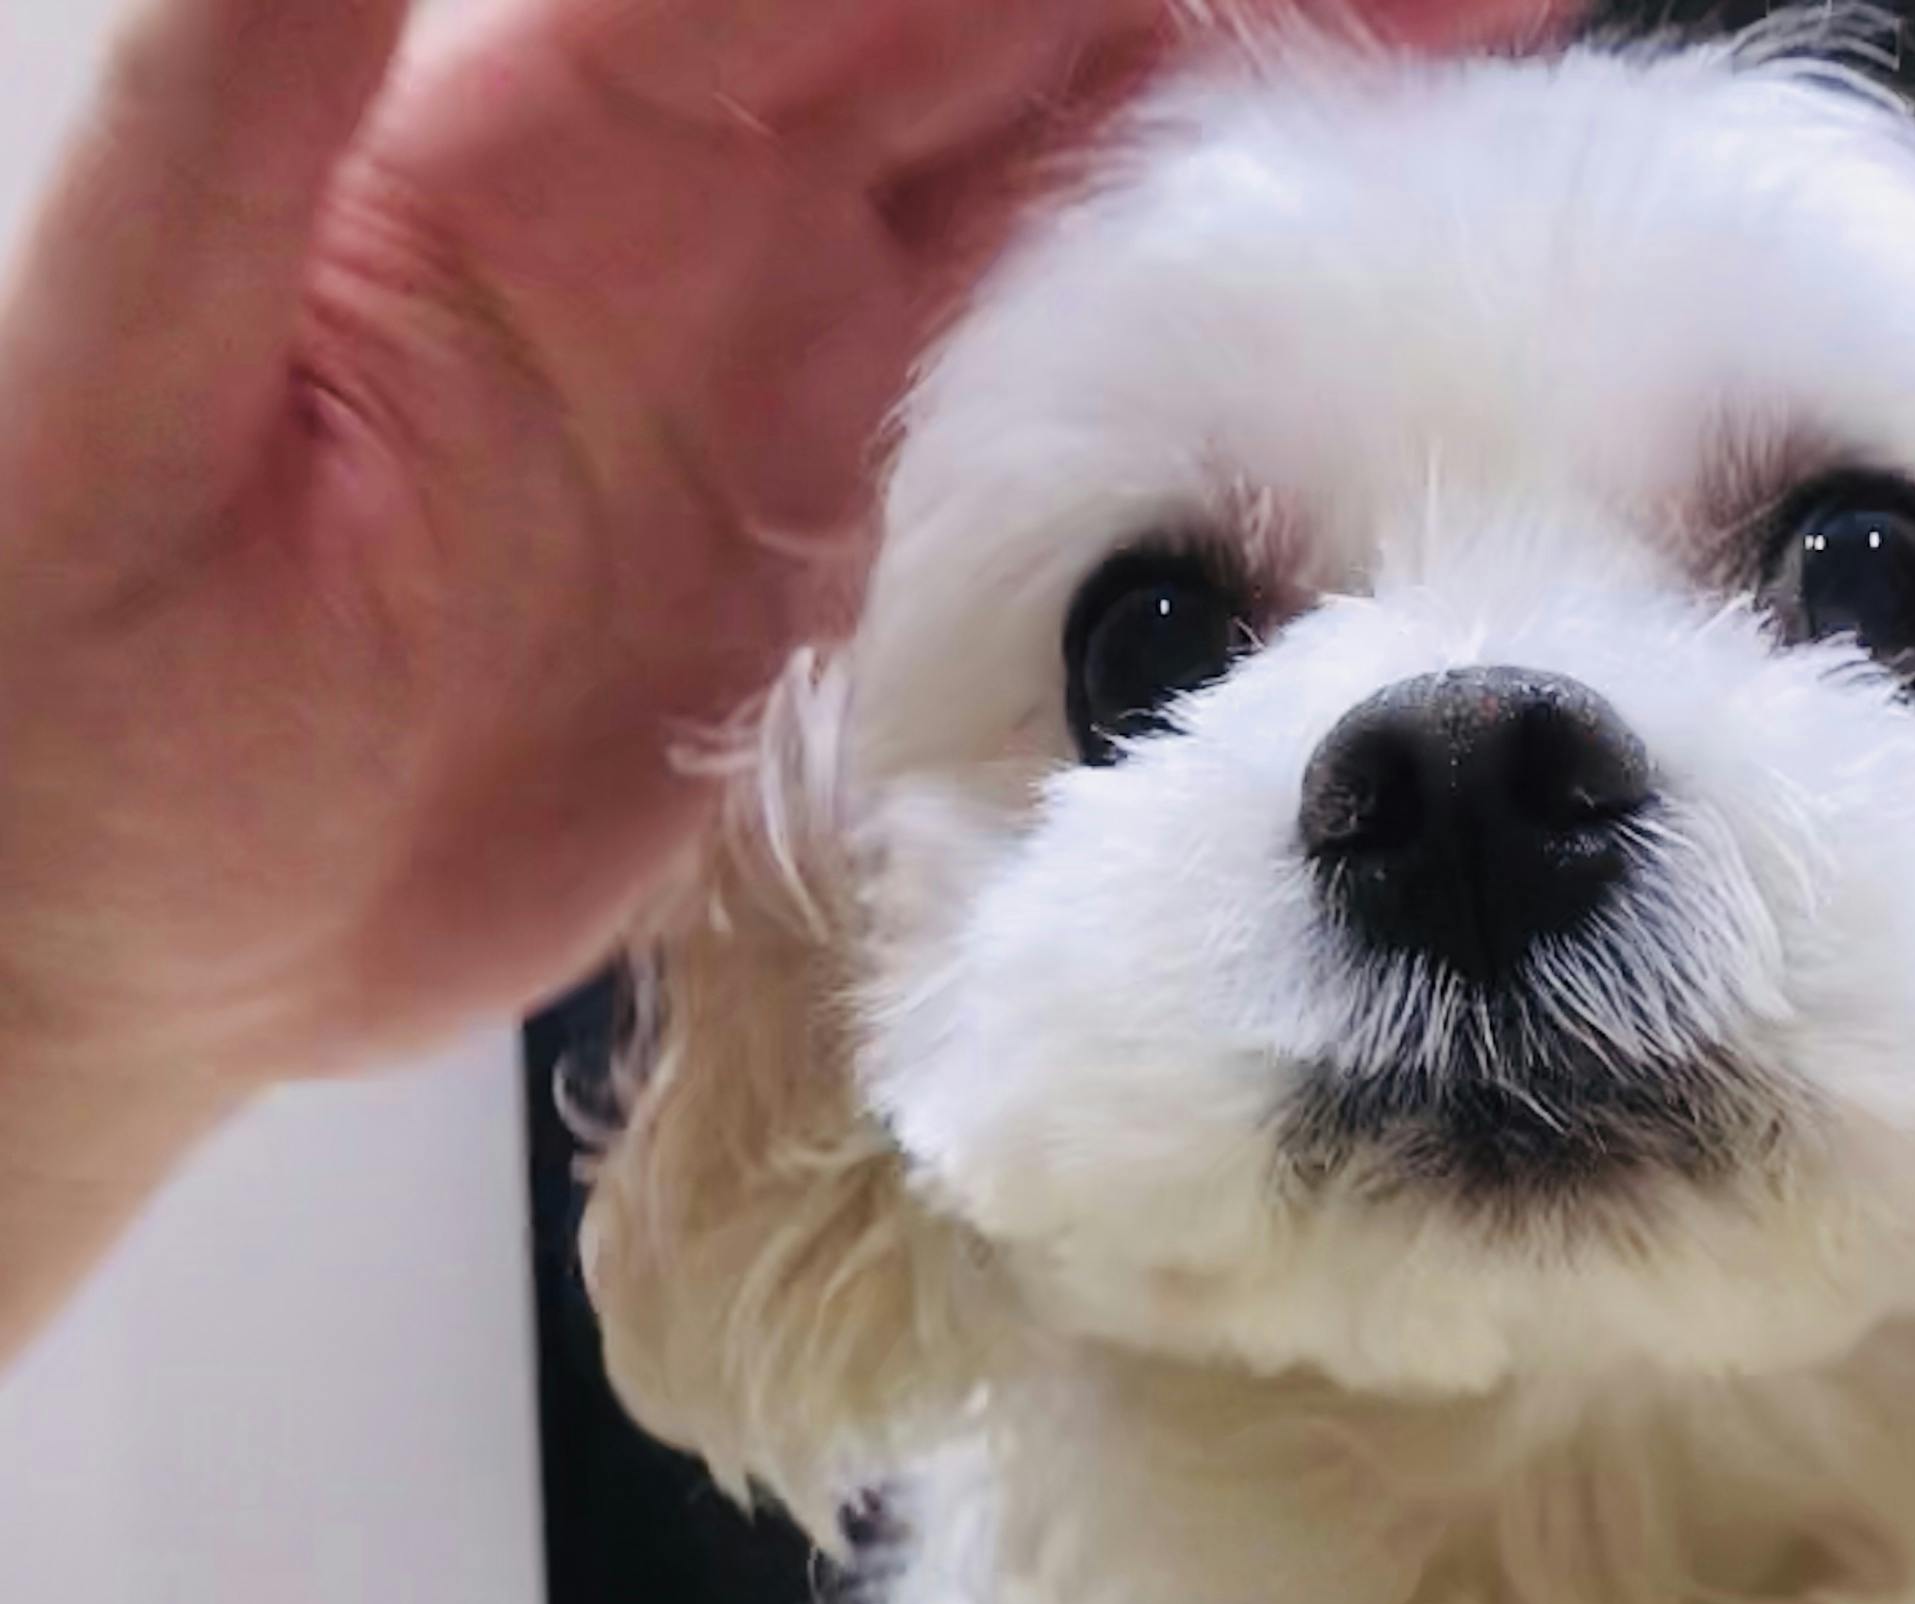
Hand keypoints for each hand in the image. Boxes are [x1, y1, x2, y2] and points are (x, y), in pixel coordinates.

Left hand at [0, 0, 1539, 1330]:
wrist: (111, 934)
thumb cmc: (67, 678)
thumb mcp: (115, 373)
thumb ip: (238, 93)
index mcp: (546, 120)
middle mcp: (692, 214)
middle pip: (1023, 32)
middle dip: (1260, 3)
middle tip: (1507, 22)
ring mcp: (777, 382)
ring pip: (1065, 203)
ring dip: (1266, 158)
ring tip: (1482, 151)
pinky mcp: (823, 557)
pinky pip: (1042, 427)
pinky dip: (1193, 377)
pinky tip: (1331, 364)